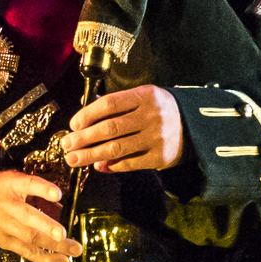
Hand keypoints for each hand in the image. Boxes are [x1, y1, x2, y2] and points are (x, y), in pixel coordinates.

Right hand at [0, 169, 81, 261]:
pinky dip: (46, 259)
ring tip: (73, 250)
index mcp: (10, 185)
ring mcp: (6, 227)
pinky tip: (62, 261)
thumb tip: (62, 205)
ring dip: (54, 246)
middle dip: (46, 227)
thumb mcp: (16, 180)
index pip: (27, 184)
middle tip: (63, 234)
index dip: (42, 189)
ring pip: (30, 238)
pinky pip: (28, 252)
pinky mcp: (7, 242)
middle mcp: (7, 206)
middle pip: (27, 217)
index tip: (57, 193)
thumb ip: (38, 190)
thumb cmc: (1, 189)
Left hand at [61, 85, 184, 173]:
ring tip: (74, 159)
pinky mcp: (159, 157)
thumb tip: (85, 113)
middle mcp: (150, 116)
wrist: (193, 126)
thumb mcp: (143, 97)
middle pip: (109, 128)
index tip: (73, 125)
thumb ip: (117, 104)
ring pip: (116, 148)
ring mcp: (155, 138)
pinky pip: (129, 163)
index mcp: (144, 96)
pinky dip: (111, 165)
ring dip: (91, 155)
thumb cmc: (159, 109)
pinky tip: (98, 165)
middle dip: (83, 138)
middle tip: (66, 145)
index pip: (109, 104)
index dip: (88, 114)